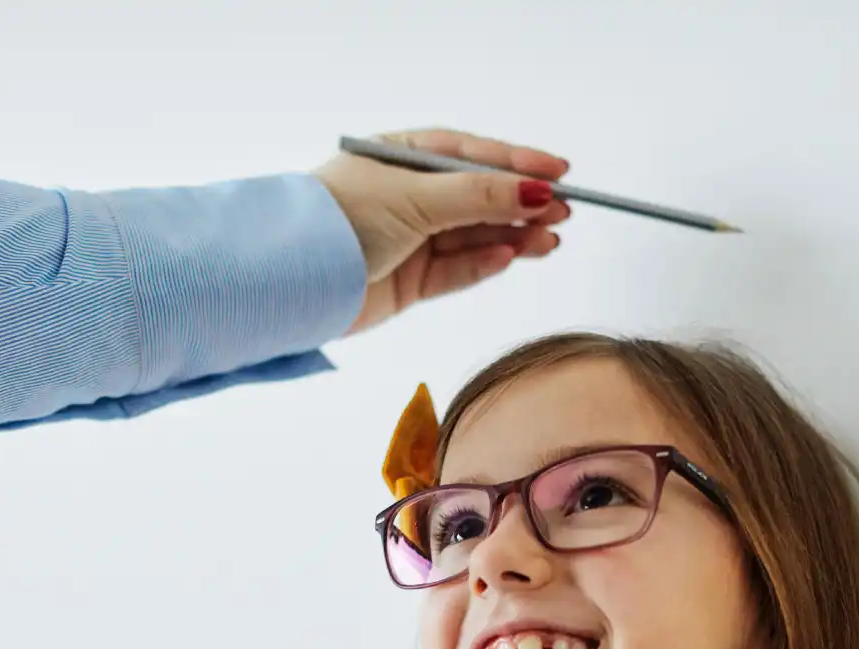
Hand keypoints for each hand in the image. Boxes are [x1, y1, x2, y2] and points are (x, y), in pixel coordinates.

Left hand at [313, 128, 570, 334]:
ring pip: (474, 237)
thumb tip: (535, 189)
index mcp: (403, 158)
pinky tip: (511, 257)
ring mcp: (410, 241)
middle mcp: (408, 197)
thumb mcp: (417, 199)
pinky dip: (485, 264)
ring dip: (513, 237)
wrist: (295, 282)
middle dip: (522, 204)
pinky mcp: (409, 282)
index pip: (472, 155)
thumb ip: (479, 197)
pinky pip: (457, 271)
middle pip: (479, 198)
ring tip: (550, 240)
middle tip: (563, 211)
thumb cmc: (341, 222)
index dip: (517, 162)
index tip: (559, 171)